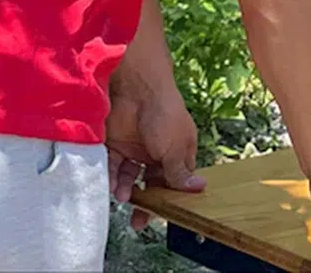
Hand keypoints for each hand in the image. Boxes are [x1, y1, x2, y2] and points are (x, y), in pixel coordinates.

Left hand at [105, 82, 205, 229]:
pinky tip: (111, 186)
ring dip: (127, 190)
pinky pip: (112, 167)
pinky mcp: (117, 145)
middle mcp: (158, 151)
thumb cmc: (164, 115)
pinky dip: (111, 178)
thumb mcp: (175, 148)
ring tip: (123, 197)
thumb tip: (200, 189)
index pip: (176, 180)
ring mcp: (136, 148)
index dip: (170, 197)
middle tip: (139, 221)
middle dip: (146, 202)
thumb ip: (179, 173)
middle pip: (151, 182)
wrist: (136, 89)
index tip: (163, 214)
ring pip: (130, 177)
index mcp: (178, 150)